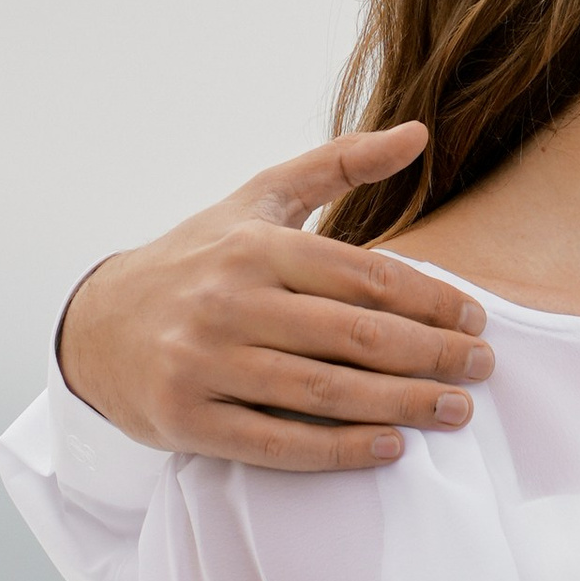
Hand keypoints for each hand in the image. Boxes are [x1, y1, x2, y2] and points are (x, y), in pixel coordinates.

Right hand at [56, 124, 496, 466]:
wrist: (96, 327)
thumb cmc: (197, 261)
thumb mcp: (258, 202)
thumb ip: (336, 164)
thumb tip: (419, 132)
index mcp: (256, 247)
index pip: (365, 275)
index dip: (431, 300)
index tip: (477, 320)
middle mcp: (229, 302)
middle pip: (355, 335)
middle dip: (431, 355)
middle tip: (483, 370)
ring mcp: (204, 364)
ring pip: (324, 391)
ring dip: (402, 405)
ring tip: (456, 411)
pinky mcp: (188, 419)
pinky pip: (277, 442)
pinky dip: (339, 449)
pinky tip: (391, 447)